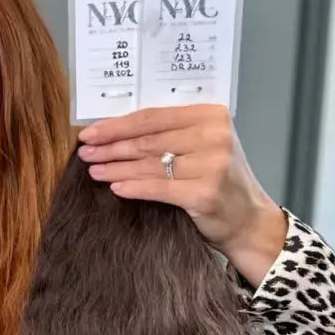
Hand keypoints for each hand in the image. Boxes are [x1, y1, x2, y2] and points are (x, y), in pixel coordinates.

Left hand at [77, 105, 287, 286]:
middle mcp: (214, 135)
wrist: (249, 219)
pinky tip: (114, 188)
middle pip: (147, 140)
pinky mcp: (205, 193)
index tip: (90, 132)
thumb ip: (169, 133)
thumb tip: (114, 131)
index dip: (116, 125)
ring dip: (115, 168)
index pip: (152, 117)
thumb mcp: (202, 145)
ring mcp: (212, 164)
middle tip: (85, 153)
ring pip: (149, 164)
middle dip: (111, 147)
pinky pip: (157, 188)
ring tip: (93, 170)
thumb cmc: (218, 179)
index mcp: (211, 115)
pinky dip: (133, 187)